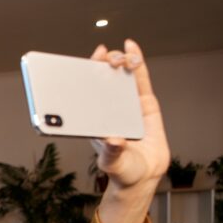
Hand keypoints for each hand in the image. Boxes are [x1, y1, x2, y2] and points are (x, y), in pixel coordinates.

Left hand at [90, 40, 169, 188]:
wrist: (145, 176)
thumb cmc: (122, 170)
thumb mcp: (113, 162)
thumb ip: (112, 152)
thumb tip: (112, 140)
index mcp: (93, 120)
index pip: (83, 93)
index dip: (80, 75)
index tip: (77, 64)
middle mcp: (107, 108)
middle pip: (101, 79)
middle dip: (100, 64)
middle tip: (102, 58)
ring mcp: (126, 103)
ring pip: (120, 75)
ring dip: (119, 60)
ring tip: (120, 57)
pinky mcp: (144, 103)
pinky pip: (140, 79)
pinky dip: (137, 62)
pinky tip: (132, 47)